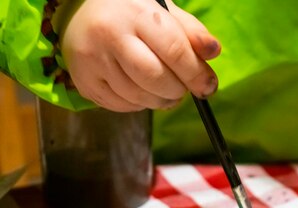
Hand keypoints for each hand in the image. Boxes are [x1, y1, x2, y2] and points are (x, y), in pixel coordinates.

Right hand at [57, 0, 219, 110]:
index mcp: (135, 13)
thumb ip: (191, 32)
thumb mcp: (165, 12)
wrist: (83, 12)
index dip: (196, 74)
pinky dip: (139, 105)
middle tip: (183, 89)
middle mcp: (109, 34)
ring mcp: (92, 59)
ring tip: (164, 91)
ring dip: (160, 101)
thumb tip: (213, 52)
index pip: (174, 51)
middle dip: (177, 91)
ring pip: (139, 97)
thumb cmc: (133, 14)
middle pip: (155, 79)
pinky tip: (141, 90)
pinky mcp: (83, 81)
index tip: (208, 87)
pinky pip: (122, 106)